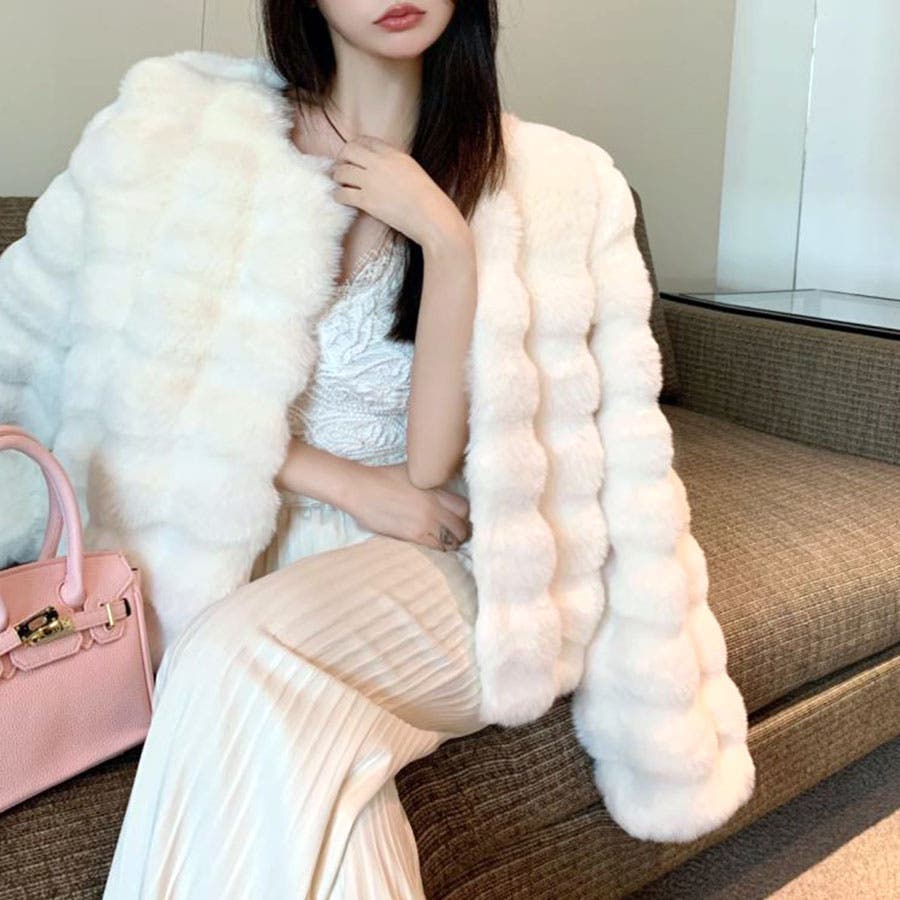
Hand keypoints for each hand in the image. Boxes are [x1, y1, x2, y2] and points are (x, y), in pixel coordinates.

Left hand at [329, 135, 465, 248]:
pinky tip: (341, 198)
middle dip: (342, 159)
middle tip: (342, 169)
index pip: (365, 140)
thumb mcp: (412, 170)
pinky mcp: (367, 201)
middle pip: (348, 150)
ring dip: (338, 177)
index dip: (354, 147)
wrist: (431, 216)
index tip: (352, 156)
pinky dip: (338, 195)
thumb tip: (380, 166)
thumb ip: (394, 164)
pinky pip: (343, 193)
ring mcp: (371, 181)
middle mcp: (379, 163)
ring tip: (341, 184)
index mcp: (393, 153)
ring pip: (341, 171)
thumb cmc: (427, 198)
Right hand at [346, 462, 470, 552]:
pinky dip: (439, 548)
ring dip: (451, 542)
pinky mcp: (412, 535)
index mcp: (436, 491)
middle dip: (461, 531)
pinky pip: (436, 547)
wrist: (361, 489)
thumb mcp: (413, 472)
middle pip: (461, 527)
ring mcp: (424, 523)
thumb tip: (440, 484)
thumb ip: (430, 481)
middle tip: (455, 533)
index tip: (459, 517)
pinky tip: (434, 544)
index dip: (464, 514)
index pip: (464, 508)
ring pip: (452, 541)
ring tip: (446, 541)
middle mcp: (434, 508)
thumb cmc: (383, 477)